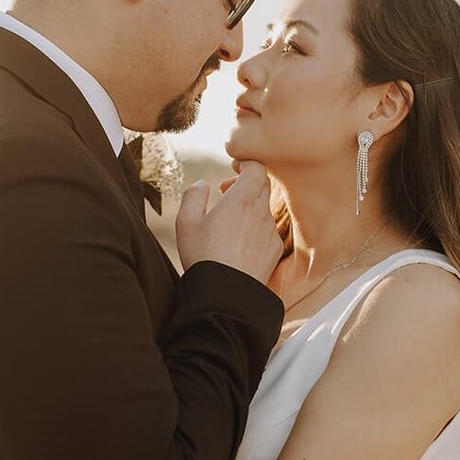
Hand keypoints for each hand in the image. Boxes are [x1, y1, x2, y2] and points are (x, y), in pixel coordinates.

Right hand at [175, 160, 281, 283]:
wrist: (226, 295)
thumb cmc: (203, 257)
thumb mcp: (186, 222)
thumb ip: (193, 196)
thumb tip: (202, 185)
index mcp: (242, 199)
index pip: (257, 167)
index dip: (246, 163)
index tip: (233, 168)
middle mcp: (261, 212)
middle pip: (263, 185)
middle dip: (246, 182)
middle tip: (226, 192)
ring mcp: (270, 231)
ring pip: (265, 208)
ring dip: (251, 206)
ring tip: (230, 219)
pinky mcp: (274, 249)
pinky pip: (268, 229)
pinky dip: (256, 226)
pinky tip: (239, 241)